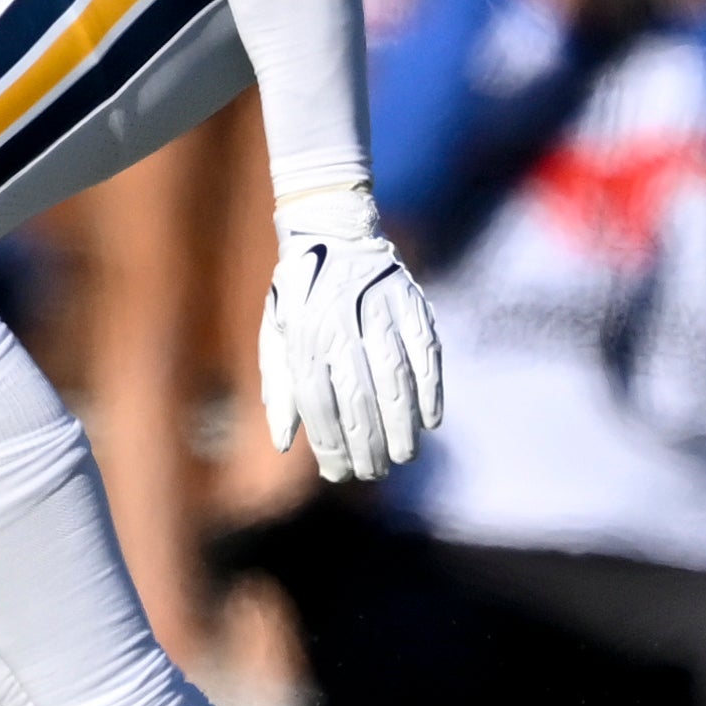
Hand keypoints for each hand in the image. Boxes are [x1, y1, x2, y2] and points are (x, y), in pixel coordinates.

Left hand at [256, 187, 444, 484]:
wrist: (330, 230)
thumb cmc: (299, 295)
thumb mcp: (275, 335)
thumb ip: (279, 388)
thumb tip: (283, 442)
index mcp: (303, 336)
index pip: (318, 404)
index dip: (330, 445)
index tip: (340, 475)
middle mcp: (339, 325)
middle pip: (357, 397)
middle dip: (367, 444)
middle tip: (375, 473)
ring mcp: (378, 313)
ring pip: (394, 379)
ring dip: (401, 424)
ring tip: (404, 456)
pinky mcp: (411, 303)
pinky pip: (426, 353)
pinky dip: (431, 389)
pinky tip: (431, 420)